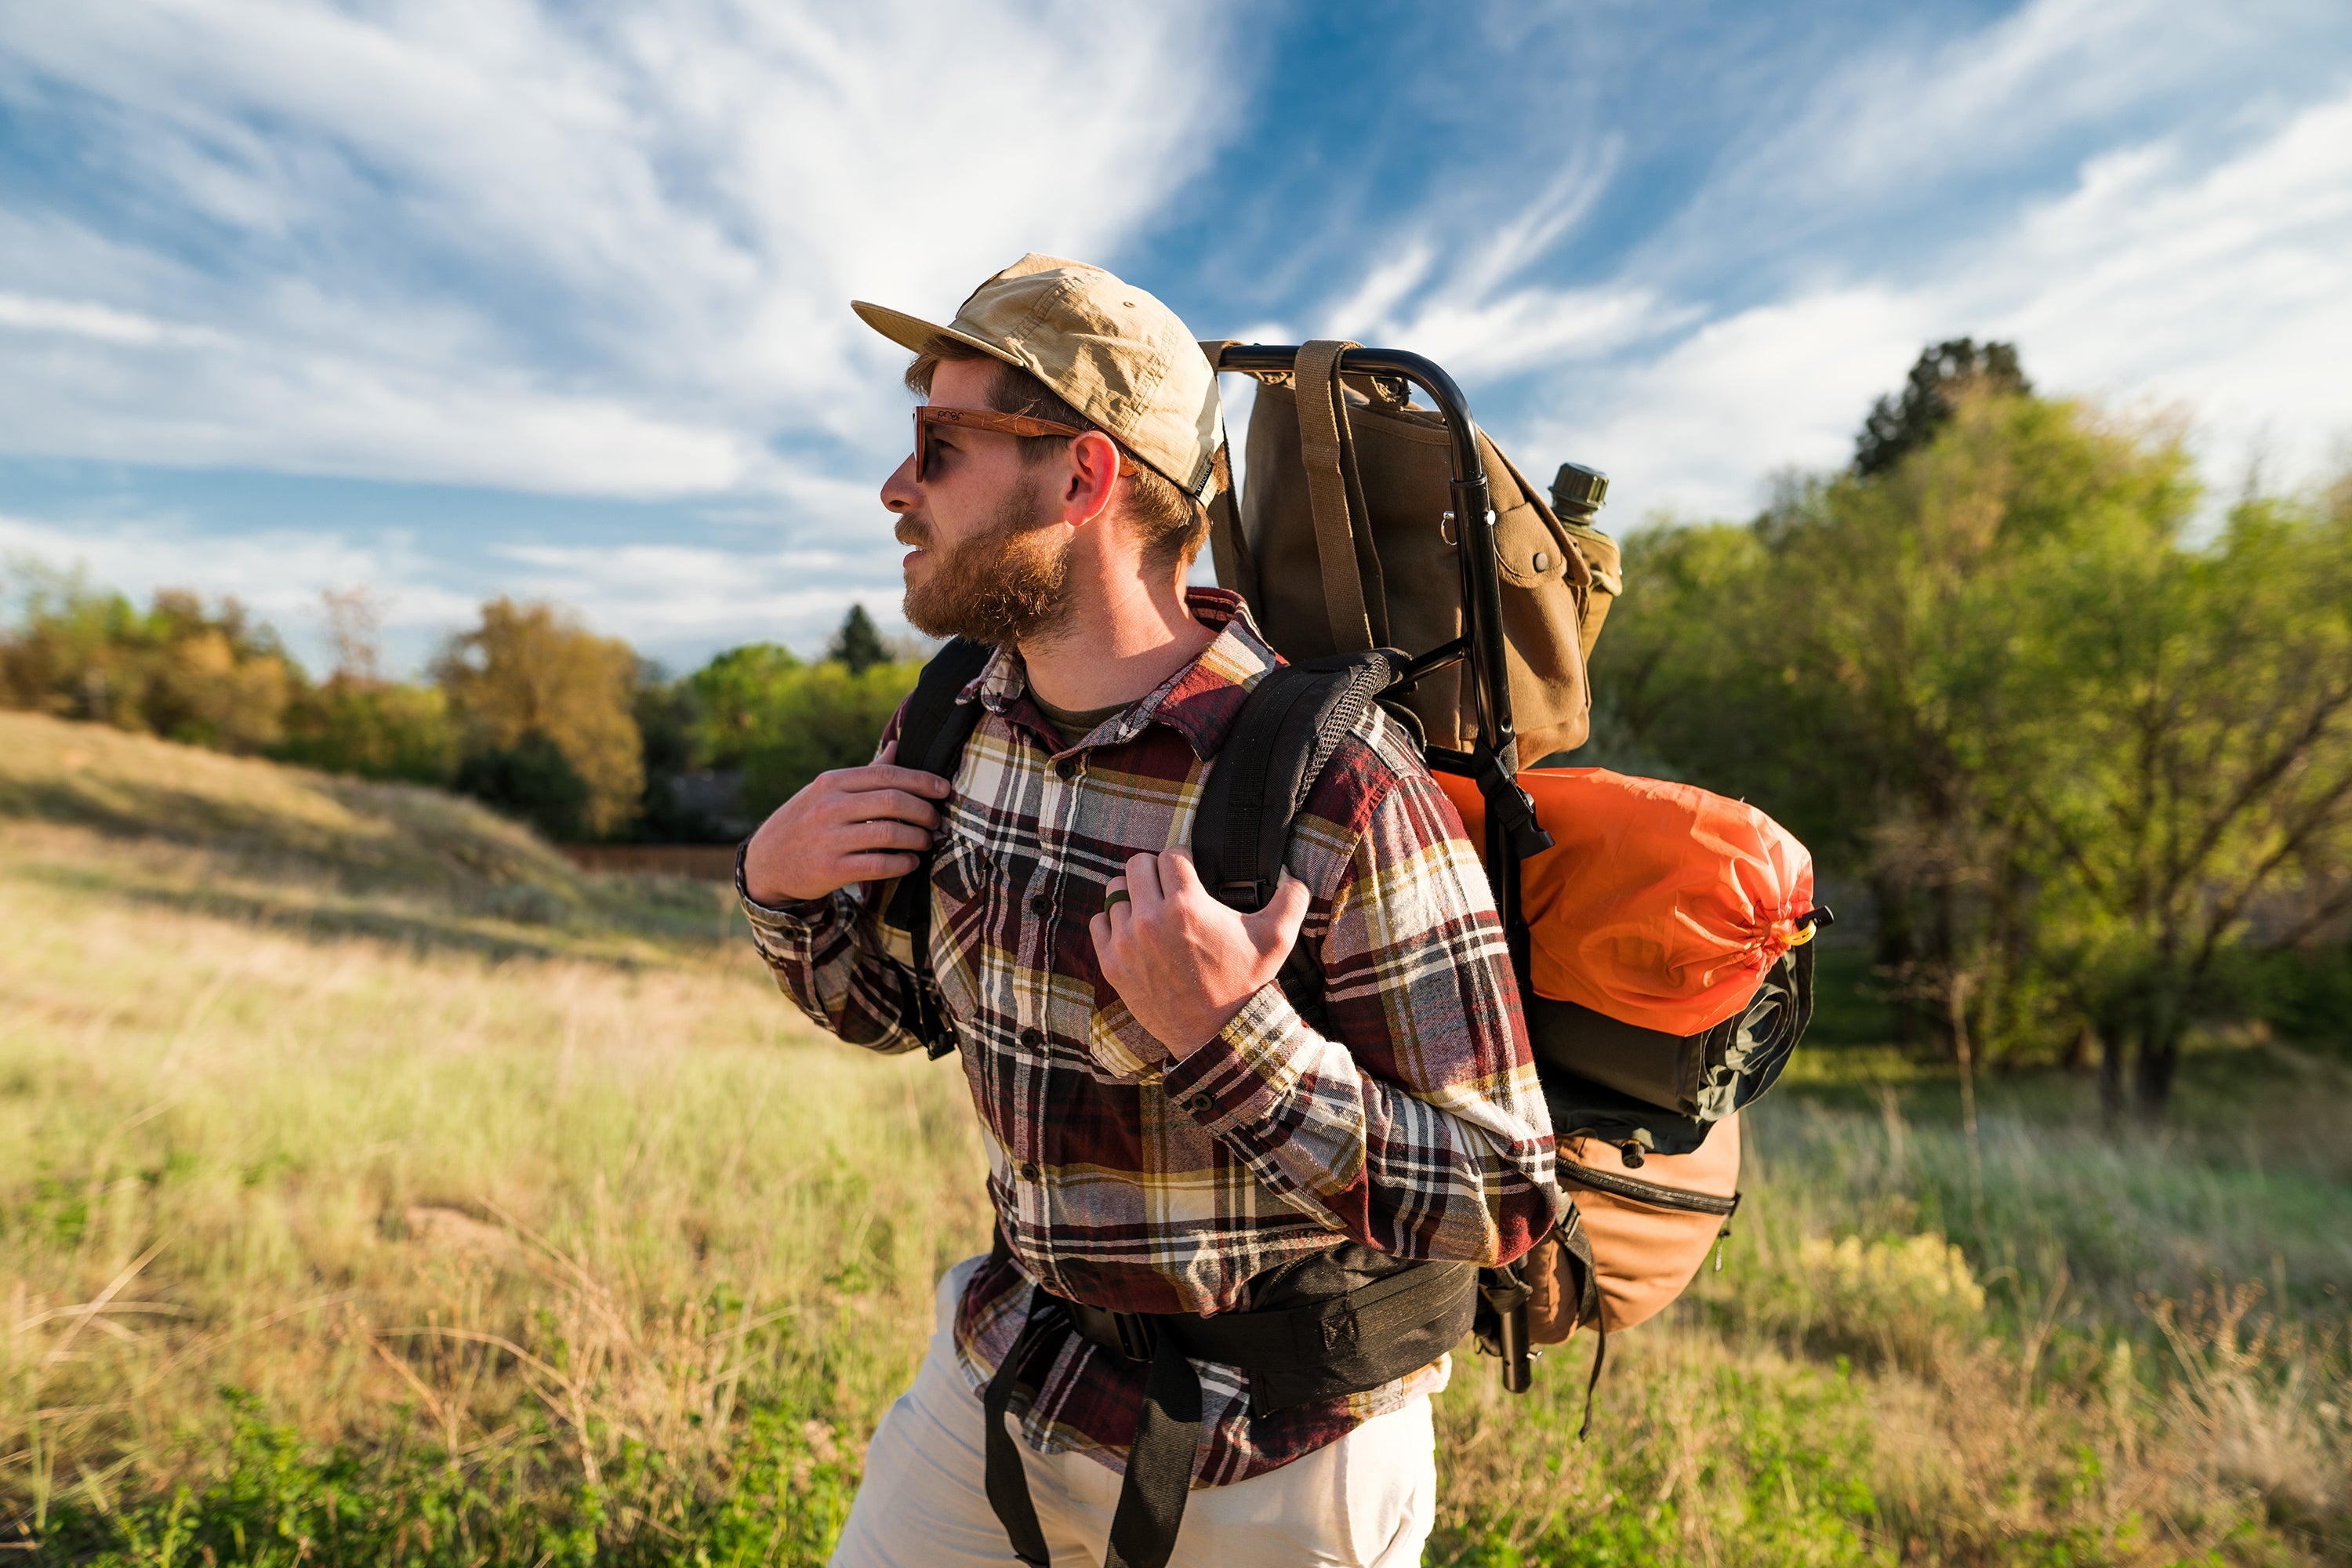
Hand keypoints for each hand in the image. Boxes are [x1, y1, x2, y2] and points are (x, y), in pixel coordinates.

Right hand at [742, 740, 951, 904]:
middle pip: (893, 802)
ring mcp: (828, 838)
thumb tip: (896, 745)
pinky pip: (878, 864)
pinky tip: (911, 862)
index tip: (943, 789)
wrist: (765, 862)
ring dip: (918, 838)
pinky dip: (903, 863)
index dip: (922, 781)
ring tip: (927, 841)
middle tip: (936, 820)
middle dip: (924, 811)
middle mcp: (829, 807)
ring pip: (890, 833)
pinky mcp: (829, 870)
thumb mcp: (826, 791)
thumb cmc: (805, 821)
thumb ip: (864, 773)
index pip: (887, 775)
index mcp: (832, 782)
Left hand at [1089, 847, 1311, 1059]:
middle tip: (1168, 886)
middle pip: (1137, 865)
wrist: (1216, 1035)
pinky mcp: (1112, 964)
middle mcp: (1151, 920)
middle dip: (1155, 871)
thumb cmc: (1245, 984)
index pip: (1171, 854)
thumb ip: (1291, 900)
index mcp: (1187, 906)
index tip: (1189, 870)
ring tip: (1150, 909)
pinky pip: (1098, 922)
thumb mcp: (1277, 941)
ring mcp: (1127, 943)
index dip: (1183, 858)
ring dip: (1132, 896)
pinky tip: (1133, 931)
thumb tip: (1294, 876)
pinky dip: (1112, 923)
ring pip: (1115, 892)